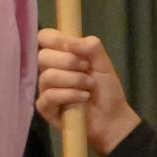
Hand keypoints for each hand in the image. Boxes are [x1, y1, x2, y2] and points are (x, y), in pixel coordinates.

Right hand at [35, 29, 142, 154]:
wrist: (113, 119)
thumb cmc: (107, 90)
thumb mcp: (103, 64)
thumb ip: (91, 47)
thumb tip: (70, 40)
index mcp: (62, 56)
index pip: (45, 38)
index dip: (55, 39)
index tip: (71, 46)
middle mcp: (50, 70)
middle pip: (43, 56)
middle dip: (69, 62)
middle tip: (86, 69)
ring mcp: (46, 89)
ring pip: (47, 76)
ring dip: (74, 80)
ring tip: (89, 87)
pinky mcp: (45, 107)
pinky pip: (50, 95)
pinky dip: (70, 95)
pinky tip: (83, 98)